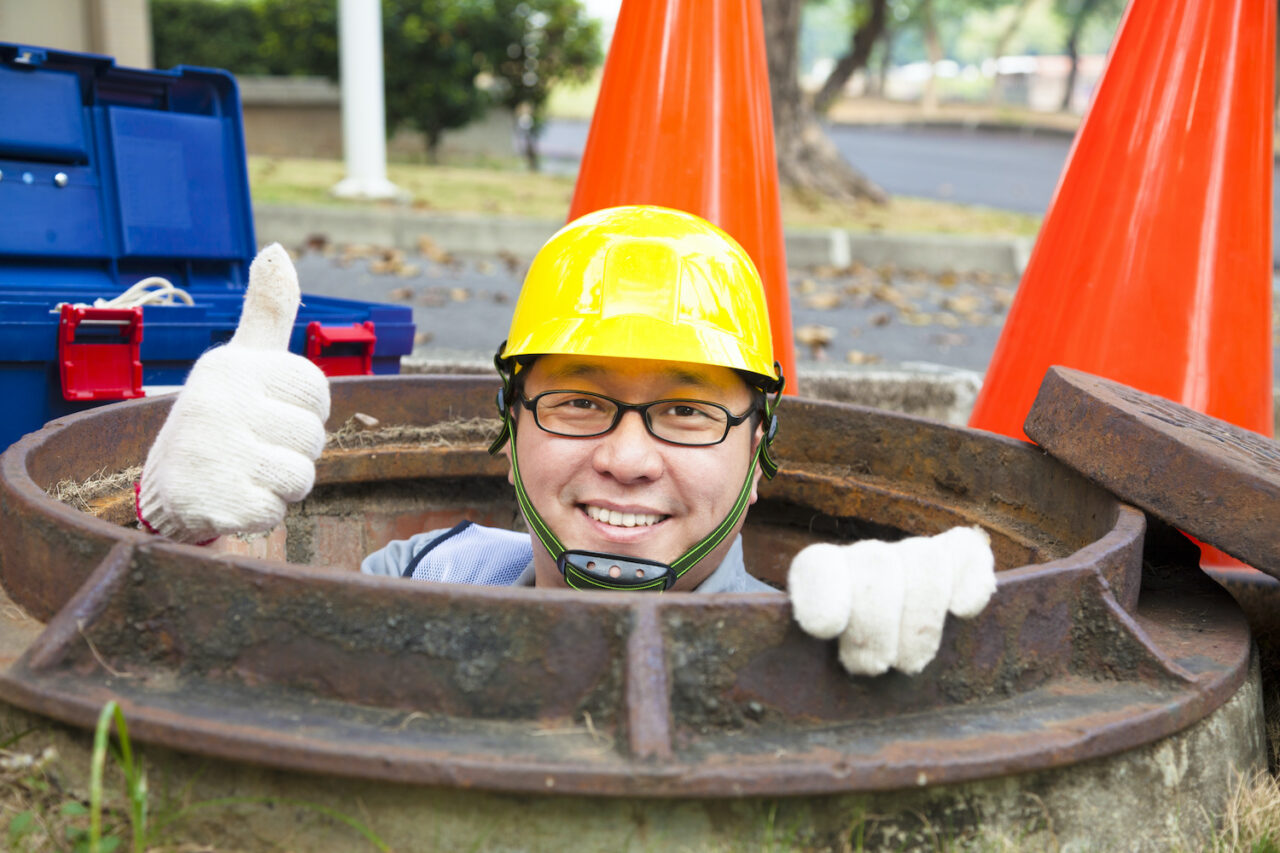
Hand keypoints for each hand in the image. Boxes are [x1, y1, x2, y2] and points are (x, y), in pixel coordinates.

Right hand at [137, 244, 329, 542]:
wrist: (166, 485)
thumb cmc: (222, 413)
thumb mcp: (243, 358)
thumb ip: (267, 310)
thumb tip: (276, 251)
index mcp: (233, 367)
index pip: (316, 392)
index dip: (304, 409)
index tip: (269, 409)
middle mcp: (219, 404)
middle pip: (313, 438)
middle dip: (293, 449)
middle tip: (253, 446)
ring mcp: (215, 455)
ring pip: (300, 477)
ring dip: (281, 483)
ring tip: (244, 470)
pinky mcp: (216, 502)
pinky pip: (276, 511)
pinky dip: (261, 511)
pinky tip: (232, 496)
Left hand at [787, 526, 995, 675]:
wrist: (862, 639)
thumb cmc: (830, 671)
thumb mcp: (802, 670)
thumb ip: (791, 666)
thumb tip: (766, 685)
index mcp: (817, 575)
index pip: (819, 566)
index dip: (824, 594)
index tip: (825, 629)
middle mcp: (863, 558)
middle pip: (877, 565)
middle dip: (877, 624)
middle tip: (871, 668)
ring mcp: (909, 556)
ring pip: (924, 560)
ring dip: (920, 621)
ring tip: (908, 664)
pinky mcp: (952, 561)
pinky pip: (965, 553)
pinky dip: (969, 579)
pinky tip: (963, 612)